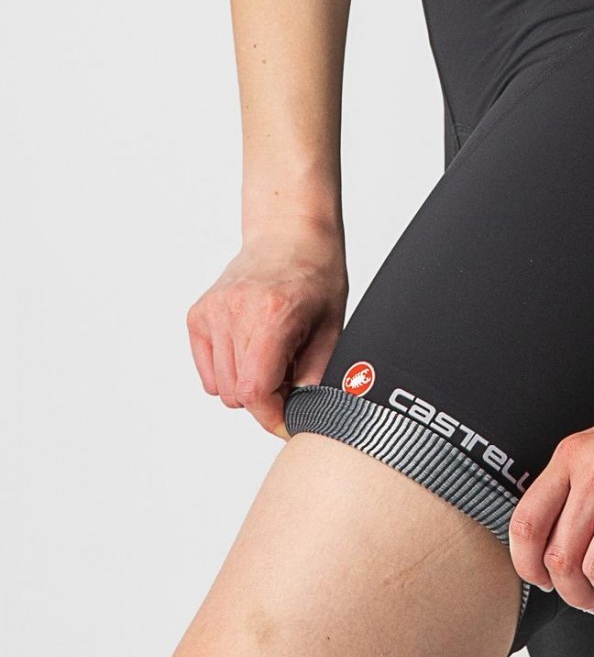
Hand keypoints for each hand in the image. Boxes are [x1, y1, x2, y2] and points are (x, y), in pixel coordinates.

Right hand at [186, 217, 348, 437]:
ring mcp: (211, 313)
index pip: (256, 391)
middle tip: (291, 380)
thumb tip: (303, 415)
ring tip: (274, 359)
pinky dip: (229, 373)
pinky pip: (208, 372)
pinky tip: (252, 350)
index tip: (288, 421)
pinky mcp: (197, 316)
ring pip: (221, 388)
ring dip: (248, 387)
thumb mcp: (332, 327)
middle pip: (237, 394)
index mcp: (271, 315)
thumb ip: (317, 375)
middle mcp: (234, 312)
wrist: (290, 235)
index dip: (272, 416)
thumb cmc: (317, 277)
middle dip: (266, 400)